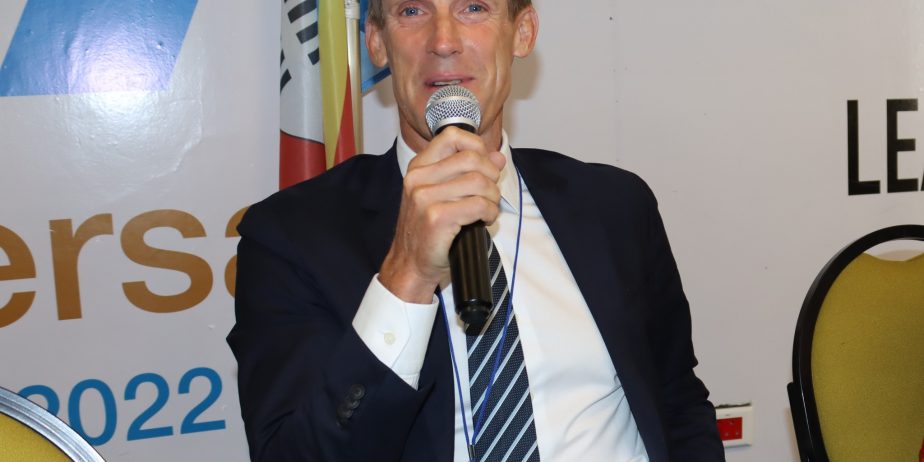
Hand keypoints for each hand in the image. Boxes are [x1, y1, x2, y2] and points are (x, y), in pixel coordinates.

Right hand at [379, 127, 505, 302]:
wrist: (410, 263)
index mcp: (418, 168)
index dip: (477, 146)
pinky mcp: (437, 218)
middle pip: (471, 158)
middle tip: (490, 193)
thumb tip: (497, 156)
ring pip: (479, 182)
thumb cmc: (428, 230)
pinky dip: (490, 212)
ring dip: (492, 197)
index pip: (452, 136)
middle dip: (491, 175)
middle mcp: (418, 179)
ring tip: (487, 208)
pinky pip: (479, 205)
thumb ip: (468, 171)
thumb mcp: (444, 194)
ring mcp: (425, 198)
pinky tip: (485, 220)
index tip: (484, 165)